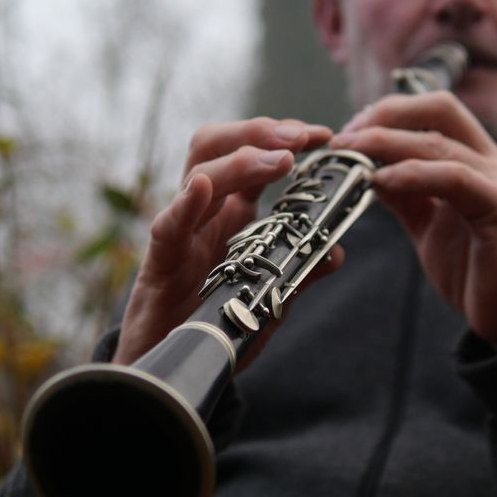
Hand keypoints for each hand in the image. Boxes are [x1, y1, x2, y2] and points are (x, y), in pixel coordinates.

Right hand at [114, 118, 335, 365]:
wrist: (172, 363)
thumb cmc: (214, 323)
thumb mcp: (268, 297)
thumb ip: (299, 272)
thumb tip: (335, 251)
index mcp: (231, 213)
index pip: (254, 156)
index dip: (284, 138)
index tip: (321, 135)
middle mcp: (205, 213)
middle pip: (220, 147)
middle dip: (260, 133)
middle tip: (300, 138)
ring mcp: (181, 232)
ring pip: (200, 174)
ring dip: (240, 160)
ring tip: (279, 161)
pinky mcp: (161, 261)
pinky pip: (168, 226)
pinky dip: (184, 204)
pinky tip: (202, 188)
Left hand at [330, 92, 496, 346]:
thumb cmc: (476, 271)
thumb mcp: (430, 226)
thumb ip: (406, 196)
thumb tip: (369, 170)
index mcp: (478, 161)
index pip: (436, 110)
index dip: (390, 111)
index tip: (351, 130)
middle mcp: (493, 162)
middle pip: (439, 108)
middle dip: (385, 115)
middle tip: (345, 137)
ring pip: (440, 142)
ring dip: (388, 142)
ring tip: (352, 153)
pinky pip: (454, 179)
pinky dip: (413, 174)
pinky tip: (382, 180)